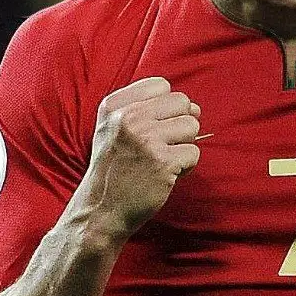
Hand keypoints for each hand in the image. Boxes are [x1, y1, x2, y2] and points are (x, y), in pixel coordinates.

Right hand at [79, 76, 200, 239]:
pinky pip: (194, 153)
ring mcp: (146, 139)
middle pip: (182, 102)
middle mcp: (128, 118)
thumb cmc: (115, 170)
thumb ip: (148, 110)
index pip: (161, 85)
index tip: (153, 127)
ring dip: (183, 146)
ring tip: (161, 161)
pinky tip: (165, 175)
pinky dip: (185, 167)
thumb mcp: (114, 129)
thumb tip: (195, 108)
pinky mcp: (162, 161)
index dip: (167, 106)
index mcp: (115, 106)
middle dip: (180, 125)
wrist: (101, 211)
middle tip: (160, 147)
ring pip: (192, 126)